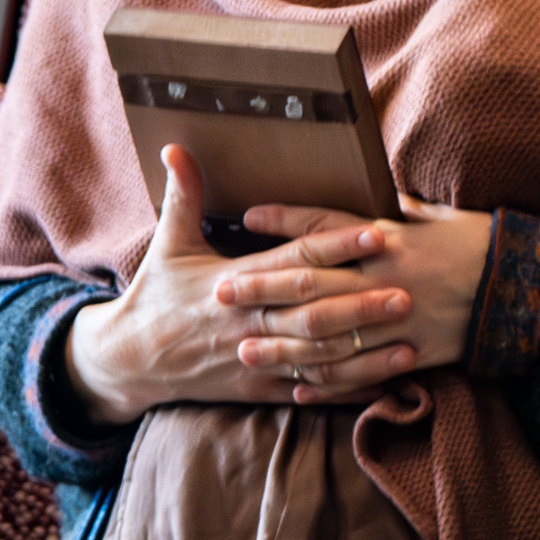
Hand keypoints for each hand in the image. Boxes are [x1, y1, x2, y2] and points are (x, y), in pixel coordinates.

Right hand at [64, 148, 407, 421]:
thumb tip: (175, 148)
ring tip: (410, 343)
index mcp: (234, 281)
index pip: (294, 259)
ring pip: (317, 357)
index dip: (337, 245)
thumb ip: (183, 196)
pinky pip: (307, 390)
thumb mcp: (168, 244)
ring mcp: (254, 358)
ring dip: (364, 352)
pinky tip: (383, 385)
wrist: (129, 359)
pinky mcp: (257, 388)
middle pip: (314, 311)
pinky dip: (345, 391)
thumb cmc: (156, 296)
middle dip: (362, 304)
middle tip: (408, 292)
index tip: (377, 233)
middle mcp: (248, 321)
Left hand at [217, 191, 489, 387]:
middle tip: (220, 295)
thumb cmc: (478, 242)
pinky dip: (328, 385)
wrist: (527, 286)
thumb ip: (390, 213)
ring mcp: (399, 321)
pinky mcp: (414, 353)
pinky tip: (297, 389)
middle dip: (262, 291)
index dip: (282, 224)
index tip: (244, 220)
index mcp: (390, 239)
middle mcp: (386, 280)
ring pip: (328, 339)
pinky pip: (362, 374)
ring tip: (246, 351)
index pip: (324, 230)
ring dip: (283, 347)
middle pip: (311, 286)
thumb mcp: (433, 215)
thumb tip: (358, 198)